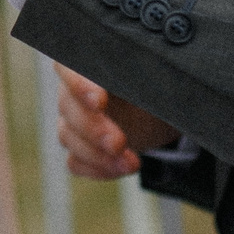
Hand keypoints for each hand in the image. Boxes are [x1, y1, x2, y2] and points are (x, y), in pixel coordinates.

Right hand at [54, 64, 177, 179]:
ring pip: (68, 137)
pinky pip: (76, 161)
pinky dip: (98, 168)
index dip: (78, 85)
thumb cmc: (158, 85)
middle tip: (118, 143)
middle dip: (93, 129)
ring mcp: (74, 120)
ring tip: (130, 163)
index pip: (68, 67)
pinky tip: (120, 168)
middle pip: (68, 107)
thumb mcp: (155, 73)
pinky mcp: (81, 147)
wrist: (165, 113)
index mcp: (90, 64)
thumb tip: (150, 66)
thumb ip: (144, 69)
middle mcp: (75, 90)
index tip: (99, 102)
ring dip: (98, 155)